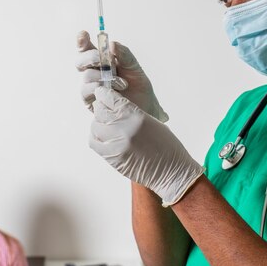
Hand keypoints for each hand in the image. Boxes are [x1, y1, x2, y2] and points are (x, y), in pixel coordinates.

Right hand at [75, 30, 167, 121]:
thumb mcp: (134, 67)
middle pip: (80, 61)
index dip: (81, 40)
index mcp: (101, 61)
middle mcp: (93, 73)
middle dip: (90, 57)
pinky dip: (99, 88)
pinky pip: (87, 92)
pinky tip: (111, 91)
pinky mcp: (91, 102)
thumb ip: (124, 54)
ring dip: (102, 76)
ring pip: (86, 76)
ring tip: (121, 82)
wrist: (145, 108)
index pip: (86, 48)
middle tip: (103, 59)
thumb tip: (112, 44)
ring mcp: (91, 87)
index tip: (84, 35)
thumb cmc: (138, 86)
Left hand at [90, 86, 202, 205]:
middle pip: (101, 112)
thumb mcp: (152, 122)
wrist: (172, 172)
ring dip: (98, 123)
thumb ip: (132, 113)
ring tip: (105, 124)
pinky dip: (95, 137)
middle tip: (103, 109)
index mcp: (137, 117)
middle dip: (101, 108)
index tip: (102, 93)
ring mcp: (117, 145)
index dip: (104, 94)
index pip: (112, 99)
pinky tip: (103, 136)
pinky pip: (94, 143)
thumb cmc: (166, 146)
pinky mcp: (112, 158)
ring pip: (95, 127)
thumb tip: (114, 106)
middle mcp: (125, 129)